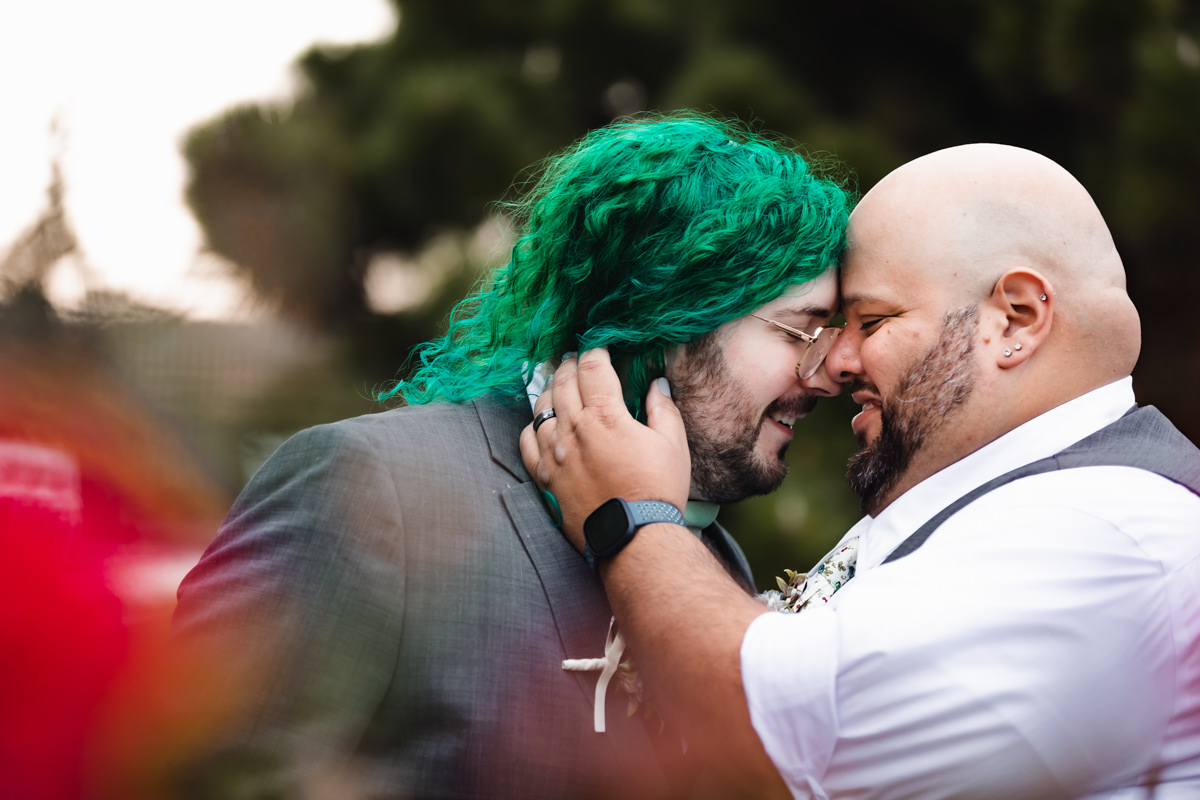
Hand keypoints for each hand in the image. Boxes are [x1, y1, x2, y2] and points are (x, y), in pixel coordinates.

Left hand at [520, 348, 690, 549]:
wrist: (634, 538)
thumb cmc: (658, 490)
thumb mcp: (672, 444)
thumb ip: (663, 408)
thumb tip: (657, 384)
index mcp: (606, 416)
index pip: (593, 367)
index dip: (595, 350)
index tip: (599, 347)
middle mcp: (574, 430)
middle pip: (564, 382)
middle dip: (571, 364)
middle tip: (576, 360)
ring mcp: (554, 453)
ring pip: (541, 407)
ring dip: (551, 390)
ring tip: (560, 386)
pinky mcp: (544, 477)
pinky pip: (526, 441)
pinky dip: (533, 426)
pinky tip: (542, 424)